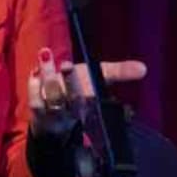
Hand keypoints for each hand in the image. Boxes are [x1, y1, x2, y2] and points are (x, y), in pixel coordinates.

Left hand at [27, 47, 146, 138]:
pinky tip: (34, 71)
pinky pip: (34, 101)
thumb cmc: (79, 93)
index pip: (81, 97)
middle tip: (63, 62)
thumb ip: (120, 73)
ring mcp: (51, 112)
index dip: (74, 83)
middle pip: (65, 98)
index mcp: (84, 105)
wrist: (56, 122)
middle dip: (64, 81)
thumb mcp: (100, 81)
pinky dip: (33, 86)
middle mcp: (68, 111)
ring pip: (48, 98)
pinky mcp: (37, 111)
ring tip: (45, 55)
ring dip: (46, 77)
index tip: (69, 65)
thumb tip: (144, 68)